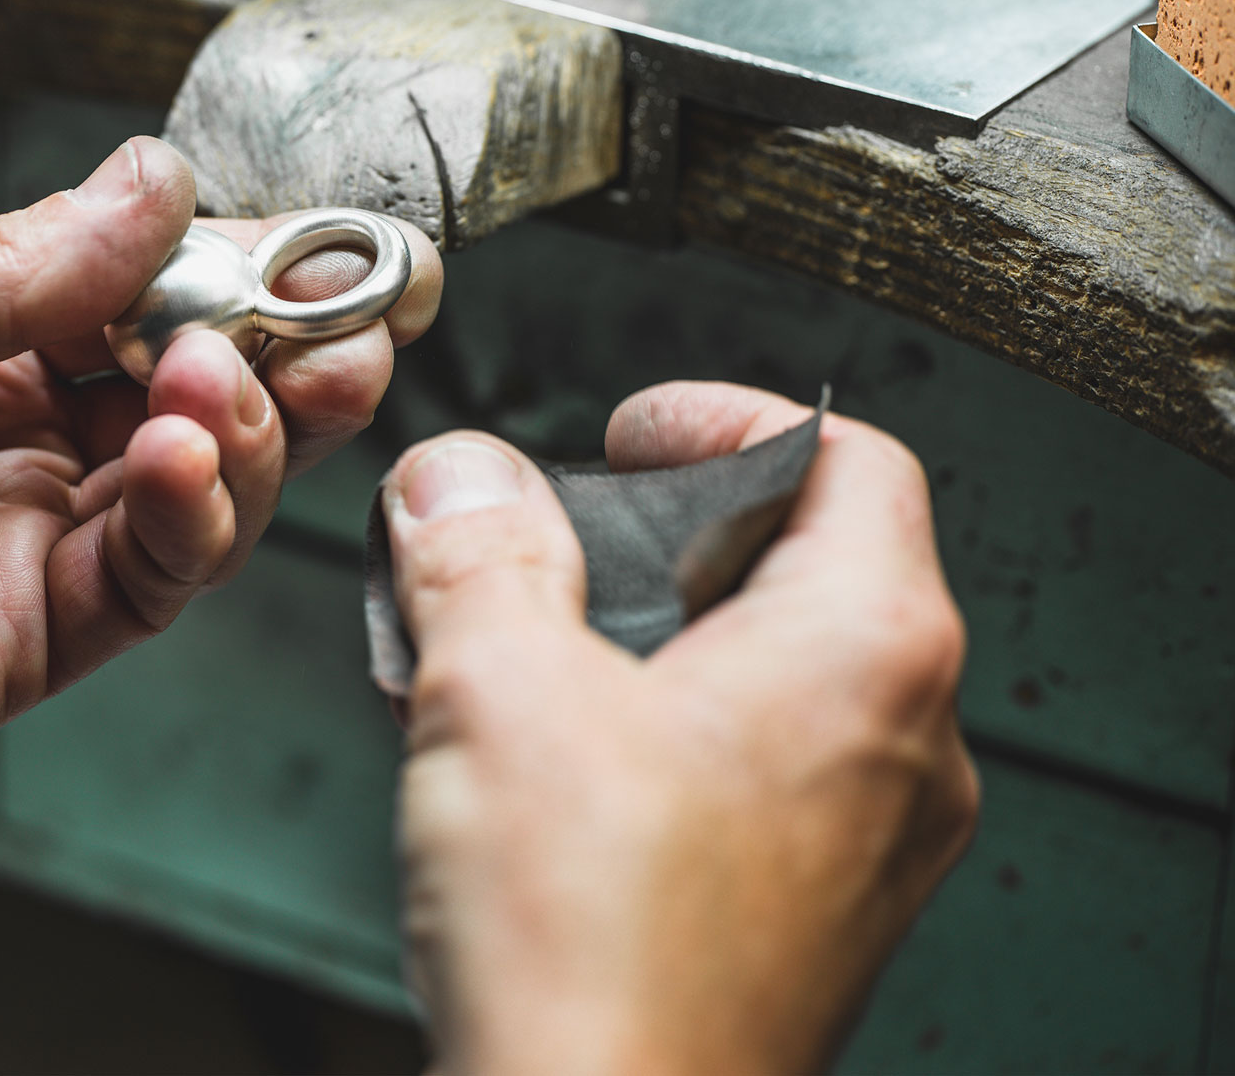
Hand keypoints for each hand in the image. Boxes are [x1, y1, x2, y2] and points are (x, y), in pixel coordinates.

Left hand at [0, 137, 441, 902]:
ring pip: (189, 483)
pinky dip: (192, 516)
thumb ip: (8, 264)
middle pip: (181, 387)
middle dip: (272, 346)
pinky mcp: (18, 645)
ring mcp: (10, 544)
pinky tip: (186, 457)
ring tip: (232, 377)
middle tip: (344, 309)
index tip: (305, 235)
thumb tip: (149, 186)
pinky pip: (146, 579)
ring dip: (242, 424)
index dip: (219, 264)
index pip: (121, 290)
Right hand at [381, 382, 977, 1075]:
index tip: (627, 434)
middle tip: (549, 546)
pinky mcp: (809, 912)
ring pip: (766, 675)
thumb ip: (478, 551)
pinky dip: (652, 733)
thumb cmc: (589, 946)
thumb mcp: (497, 689)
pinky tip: (535, 760)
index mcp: (865, 651)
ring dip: (638, 640)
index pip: (847, 458)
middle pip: (803, 564)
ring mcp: (866, 839)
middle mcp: (902, 743)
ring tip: (516, 655)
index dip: (725, 418)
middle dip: (653, 537)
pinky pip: (748, 771)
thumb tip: (462, 477)